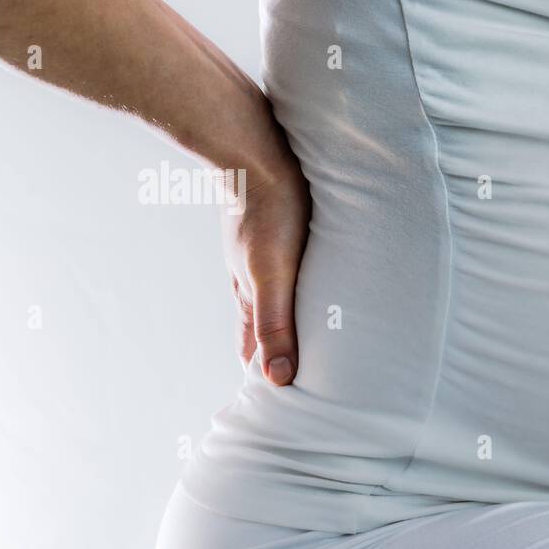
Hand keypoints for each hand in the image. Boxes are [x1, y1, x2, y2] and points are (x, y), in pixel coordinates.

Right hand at [221, 155, 309, 385]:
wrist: (252, 150)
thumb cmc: (268, 214)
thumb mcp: (273, 275)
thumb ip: (275, 325)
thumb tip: (278, 380)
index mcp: (249, 293)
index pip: (251, 345)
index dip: (259, 370)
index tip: (267, 398)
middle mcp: (249, 274)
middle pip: (258, 321)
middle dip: (270, 349)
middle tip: (281, 373)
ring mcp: (256, 249)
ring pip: (268, 292)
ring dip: (282, 314)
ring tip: (294, 331)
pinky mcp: (272, 225)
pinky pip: (281, 263)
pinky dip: (290, 281)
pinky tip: (299, 272)